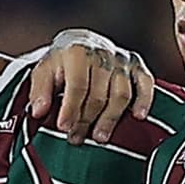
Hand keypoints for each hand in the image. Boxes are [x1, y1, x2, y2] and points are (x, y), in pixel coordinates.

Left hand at [26, 33, 153, 141]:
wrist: (81, 45)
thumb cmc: (61, 64)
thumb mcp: (43, 72)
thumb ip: (39, 91)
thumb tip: (38, 112)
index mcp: (77, 52)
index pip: (77, 85)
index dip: (70, 109)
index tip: (63, 127)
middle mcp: (102, 53)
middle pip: (98, 94)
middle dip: (86, 120)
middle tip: (76, 138)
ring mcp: (121, 60)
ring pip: (121, 94)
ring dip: (110, 118)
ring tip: (99, 138)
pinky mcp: (137, 66)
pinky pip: (145, 84)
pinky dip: (144, 100)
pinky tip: (138, 117)